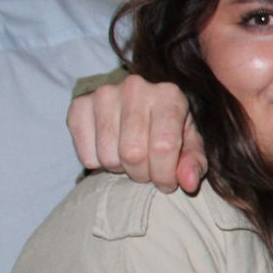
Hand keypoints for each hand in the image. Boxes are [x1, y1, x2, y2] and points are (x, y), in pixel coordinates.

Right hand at [69, 75, 206, 192]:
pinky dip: (98, 163)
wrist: (137, 104)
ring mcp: (104, 94)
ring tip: (130, 159)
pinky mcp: (79, 105)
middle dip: (142, 175)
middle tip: (147, 172)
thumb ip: (193, 163)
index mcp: (169, 95)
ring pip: (108, 156)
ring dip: (120, 169)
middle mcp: (135, 89)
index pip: (163, 146)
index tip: (167, 184)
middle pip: (133, 154)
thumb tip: (188, 183)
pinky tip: (110, 150)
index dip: (164, 174)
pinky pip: (86, 155)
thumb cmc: (168, 128)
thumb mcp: (189, 143)